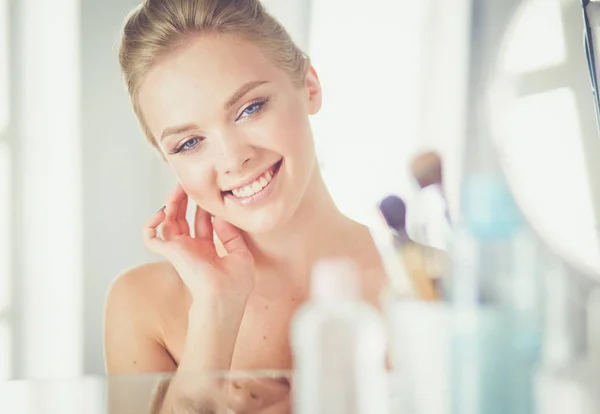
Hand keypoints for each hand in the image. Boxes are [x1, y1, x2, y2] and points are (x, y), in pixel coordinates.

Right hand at [143, 184, 254, 302]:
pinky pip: (150, 238)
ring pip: (168, 223)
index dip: (205, 208)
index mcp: (209, 251)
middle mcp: (192, 250)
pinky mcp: (170, 253)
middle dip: (186, 201)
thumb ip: (231, 234)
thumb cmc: (235, 286)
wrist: (222, 300)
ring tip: (178, 188)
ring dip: (171, 204)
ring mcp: (180, 251)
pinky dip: (150, 224)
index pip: (203, 224)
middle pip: (184, 220)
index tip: (210, 194)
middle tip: (188, 184)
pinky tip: (161, 212)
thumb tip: (220, 217)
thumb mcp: (241, 255)